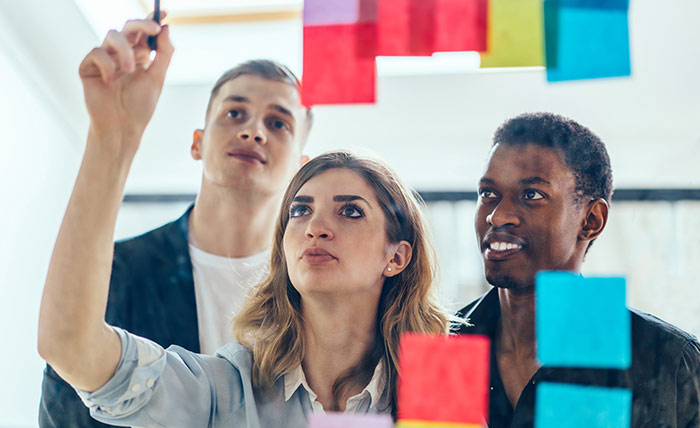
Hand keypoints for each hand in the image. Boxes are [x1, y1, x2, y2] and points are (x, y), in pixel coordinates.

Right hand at [79, 17, 173, 152]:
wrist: (122, 128)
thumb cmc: (139, 106)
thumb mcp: (157, 78)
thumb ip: (163, 54)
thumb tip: (167, 27)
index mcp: (139, 56)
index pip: (145, 33)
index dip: (153, 20)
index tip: (166, 13)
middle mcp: (121, 54)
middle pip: (128, 27)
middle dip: (141, 24)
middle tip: (154, 28)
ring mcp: (104, 59)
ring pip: (112, 36)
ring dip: (125, 51)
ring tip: (131, 70)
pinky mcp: (88, 67)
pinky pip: (96, 53)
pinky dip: (107, 65)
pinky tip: (111, 81)